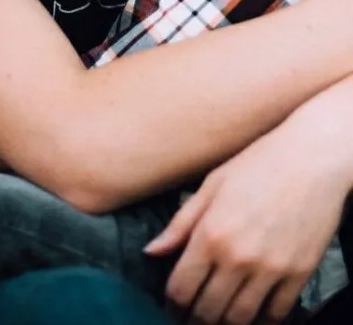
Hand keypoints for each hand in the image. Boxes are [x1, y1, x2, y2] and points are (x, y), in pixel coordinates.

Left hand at [146, 93, 352, 324]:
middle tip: (193, 313)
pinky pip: (275, 314)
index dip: (172, 302)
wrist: (312, 156)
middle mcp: (238, 256)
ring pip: (239, 319)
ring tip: (218, 315)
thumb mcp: (213, 184)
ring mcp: (271, 268)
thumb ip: (181, 223)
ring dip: (225, 323)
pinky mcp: (299, 273)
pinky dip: (261, 320)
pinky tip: (252, 311)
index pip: (181, 288)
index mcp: (211, 233)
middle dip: (194, 317)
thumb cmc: (259, 163)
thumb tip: (151, 252)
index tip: (173, 302)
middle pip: (207, 311)